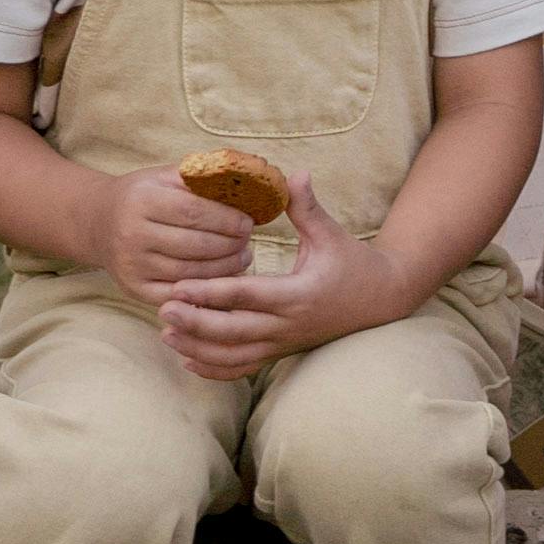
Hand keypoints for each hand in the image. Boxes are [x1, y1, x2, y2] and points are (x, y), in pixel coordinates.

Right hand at [99, 166, 262, 308]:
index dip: (226, 219)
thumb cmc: (143, 196)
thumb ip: (201, 178)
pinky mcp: (133, 288)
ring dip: (224, 268)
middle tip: (248, 241)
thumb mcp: (165, 177)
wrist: (98, 222)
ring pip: (190, 272)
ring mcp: (132, 265)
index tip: (249, 222)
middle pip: (195, 245)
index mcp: (142, 200)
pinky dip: (204, 288)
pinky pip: (178, 293)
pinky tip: (222, 278)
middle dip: (230, 245)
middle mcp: (132, 234)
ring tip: (242, 257)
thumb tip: (249, 181)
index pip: (193, 212)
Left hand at [157, 224, 410, 382]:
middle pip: (233, 332)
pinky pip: (245, 368)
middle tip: (163, 310)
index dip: (210, 292)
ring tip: (166, 335)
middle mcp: (288, 324)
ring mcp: (284, 342)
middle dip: (195, 323)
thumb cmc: (353, 264)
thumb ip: (307, 207)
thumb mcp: (331, 234)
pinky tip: (188, 360)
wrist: (380, 301)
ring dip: (198, 348)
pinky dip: (215, 369)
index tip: (179, 286)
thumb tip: (294, 174)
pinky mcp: (282, 351)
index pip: (245, 296)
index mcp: (297, 294)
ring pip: (234, 356)